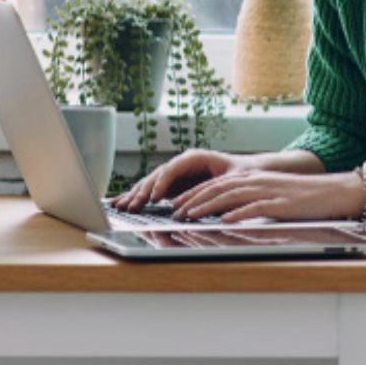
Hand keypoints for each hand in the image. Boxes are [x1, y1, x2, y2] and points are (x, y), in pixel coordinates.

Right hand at [110, 149, 257, 210]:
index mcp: (195, 158)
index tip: (154, 197)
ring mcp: (175, 175)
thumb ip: (217, 188)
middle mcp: (181, 164)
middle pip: (157, 175)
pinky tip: (122, 203)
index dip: (162, 182)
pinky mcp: (172, 186)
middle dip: (143, 191)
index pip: (173, 168)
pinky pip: (151, 191)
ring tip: (120, 206)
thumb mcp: (233, 180)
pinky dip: (137, 197)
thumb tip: (199, 201)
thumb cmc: (241, 173)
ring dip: (135, 195)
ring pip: (150, 183)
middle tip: (132, 207)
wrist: (245, 171)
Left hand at [169, 169, 365, 223]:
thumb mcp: (270, 194)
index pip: (216, 183)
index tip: (177, 203)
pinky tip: (224, 220)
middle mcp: (256, 181)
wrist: (331, 192)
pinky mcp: (279, 204)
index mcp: (252, 178)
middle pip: (217, 188)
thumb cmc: (301, 197)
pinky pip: (254, 207)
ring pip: (230, 196)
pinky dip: (237, 213)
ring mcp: (267, 191)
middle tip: (175, 212)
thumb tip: (225, 213)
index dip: (194, 193)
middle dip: (193, 200)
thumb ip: (248, 200)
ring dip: (207, 206)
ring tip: (191, 216)